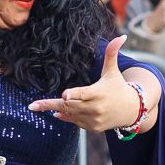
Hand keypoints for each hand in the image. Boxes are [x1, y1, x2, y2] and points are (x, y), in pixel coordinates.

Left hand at [29, 36, 149, 131]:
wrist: (131, 110)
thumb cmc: (118, 86)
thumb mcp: (113, 71)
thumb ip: (112, 53)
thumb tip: (121, 37)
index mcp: (99, 92)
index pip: (84, 93)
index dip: (74, 94)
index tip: (64, 94)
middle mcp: (96, 107)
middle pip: (69, 106)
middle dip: (50, 105)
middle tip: (32, 106)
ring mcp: (94, 119)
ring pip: (70, 115)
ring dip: (56, 109)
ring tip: (39, 105)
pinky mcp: (93, 127)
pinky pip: (75, 122)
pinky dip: (65, 117)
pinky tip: (58, 112)